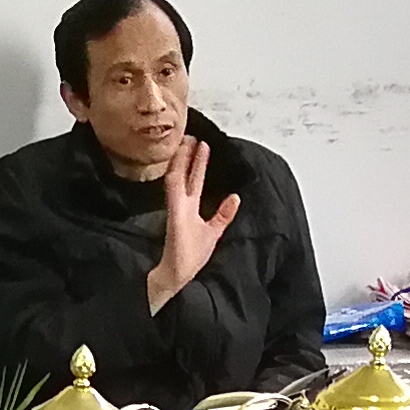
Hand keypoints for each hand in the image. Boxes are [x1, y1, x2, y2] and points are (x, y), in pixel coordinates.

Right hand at [144, 139, 245, 311]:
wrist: (177, 275)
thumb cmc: (191, 257)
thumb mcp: (214, 232)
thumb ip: (223, 215)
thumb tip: (235, 197)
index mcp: (189, 208)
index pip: (195, 180)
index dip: (199, 163)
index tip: (202, 145)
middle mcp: (181, 205)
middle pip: (185, 175)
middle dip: (188, 155)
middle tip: (191, 134)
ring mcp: (176, 209)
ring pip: (177, 177)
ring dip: (182, 159)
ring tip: (186, 142)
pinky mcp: (174, 215)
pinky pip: (174, 190)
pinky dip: (176, 175)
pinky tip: (179, 161)